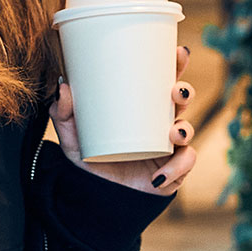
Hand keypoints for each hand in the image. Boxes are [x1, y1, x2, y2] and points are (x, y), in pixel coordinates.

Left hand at [50, 46, 197, 195]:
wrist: (96, 197)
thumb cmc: (89, 160)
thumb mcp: (72, 136)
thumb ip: (63, 113)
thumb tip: (64, 85)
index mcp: (143, 108)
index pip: (163, 81)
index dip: (176, 66)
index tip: (178, 53)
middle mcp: (160, 124)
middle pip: (182, 101)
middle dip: (185, 92)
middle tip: (175, 91)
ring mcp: (169, 148)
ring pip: (188, 132)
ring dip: (186, 129)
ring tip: (173, 133)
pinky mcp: (172, 172)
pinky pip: (184, 165)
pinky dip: (177, 168)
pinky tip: (160, 174)